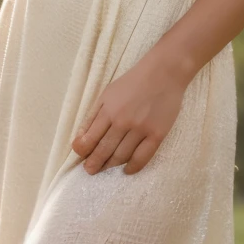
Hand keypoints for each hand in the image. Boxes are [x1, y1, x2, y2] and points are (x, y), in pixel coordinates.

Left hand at [72, 48, 190, 175]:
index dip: (82, 151)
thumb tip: (80, 139)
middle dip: (94, 163)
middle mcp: (123, 122)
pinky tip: (127, 170)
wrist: (164, 73)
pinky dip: (133, 167)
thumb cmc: (132, 82)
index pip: (89, 139)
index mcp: (108, 111)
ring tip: (105, 168)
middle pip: (104, 150)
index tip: (80, 156)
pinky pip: (143, 157)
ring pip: (121, 156)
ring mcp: (141, 129)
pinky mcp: (157, 134)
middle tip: (90, 170)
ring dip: (110, 166)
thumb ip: (92, 116)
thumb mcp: (107, 94)